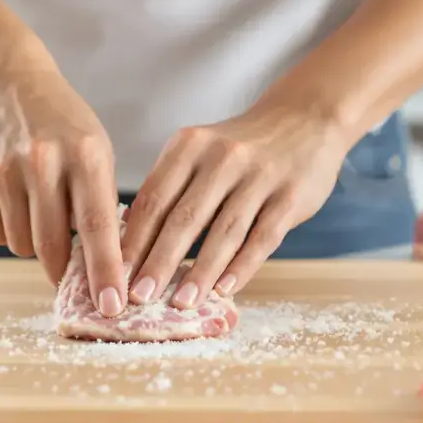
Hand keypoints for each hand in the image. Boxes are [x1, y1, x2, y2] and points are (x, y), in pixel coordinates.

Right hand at [0, 62, 126, 316]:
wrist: (3, 81)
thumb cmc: (62, 122)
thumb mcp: (96, 148)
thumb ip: (101, 201)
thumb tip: (105, 266)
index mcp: (85, 154)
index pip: (98, 226)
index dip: (106, 271)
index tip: (113, 306)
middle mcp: (42, 162)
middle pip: (54, 246)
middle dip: (66, 273)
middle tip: (74, 283)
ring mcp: (3, 171)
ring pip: (23, 246)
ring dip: (37, 247)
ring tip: (43, 216)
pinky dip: (11, 231)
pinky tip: (18, 202)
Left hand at [121, 103, 349, 309]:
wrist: (305, 119)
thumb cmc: (240, 146)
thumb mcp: (197, 150)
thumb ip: (167, 186)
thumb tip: (128, 232)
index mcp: (190, 146)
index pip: (154, 198)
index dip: (134, 239)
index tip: (116, 273)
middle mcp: (223, 157)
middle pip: (184, 218)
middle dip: (159, 262)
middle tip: (139, 296)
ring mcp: (260, 176)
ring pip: (224, 231)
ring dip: (200, 271)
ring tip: (182, 302)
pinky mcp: (291, 196)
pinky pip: (263, 237)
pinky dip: (243, 266)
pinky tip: (225, 290)